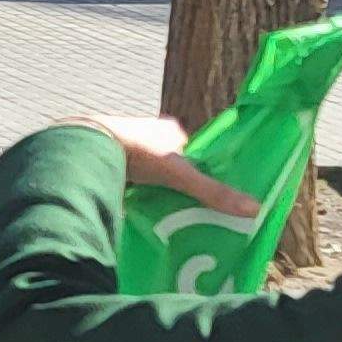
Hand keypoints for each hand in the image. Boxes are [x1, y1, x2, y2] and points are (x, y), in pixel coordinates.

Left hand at [82, 115, 260, 216]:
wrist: (85, 145)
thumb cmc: (137, 152)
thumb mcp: (180, 174)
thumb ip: (213, 192)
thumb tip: (255, 209)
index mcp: (168, 130)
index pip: (192, 155)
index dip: (198, 175)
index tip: (202, 196)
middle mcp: (146, 133)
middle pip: (167, 164)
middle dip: (172, 183)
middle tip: (181, 208)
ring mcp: (123, 145)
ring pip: (144, 171)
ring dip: (149, 188)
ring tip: (158, 211)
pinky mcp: (103, 158)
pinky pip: (122, 177)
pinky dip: (128, 190)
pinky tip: (132, 206)